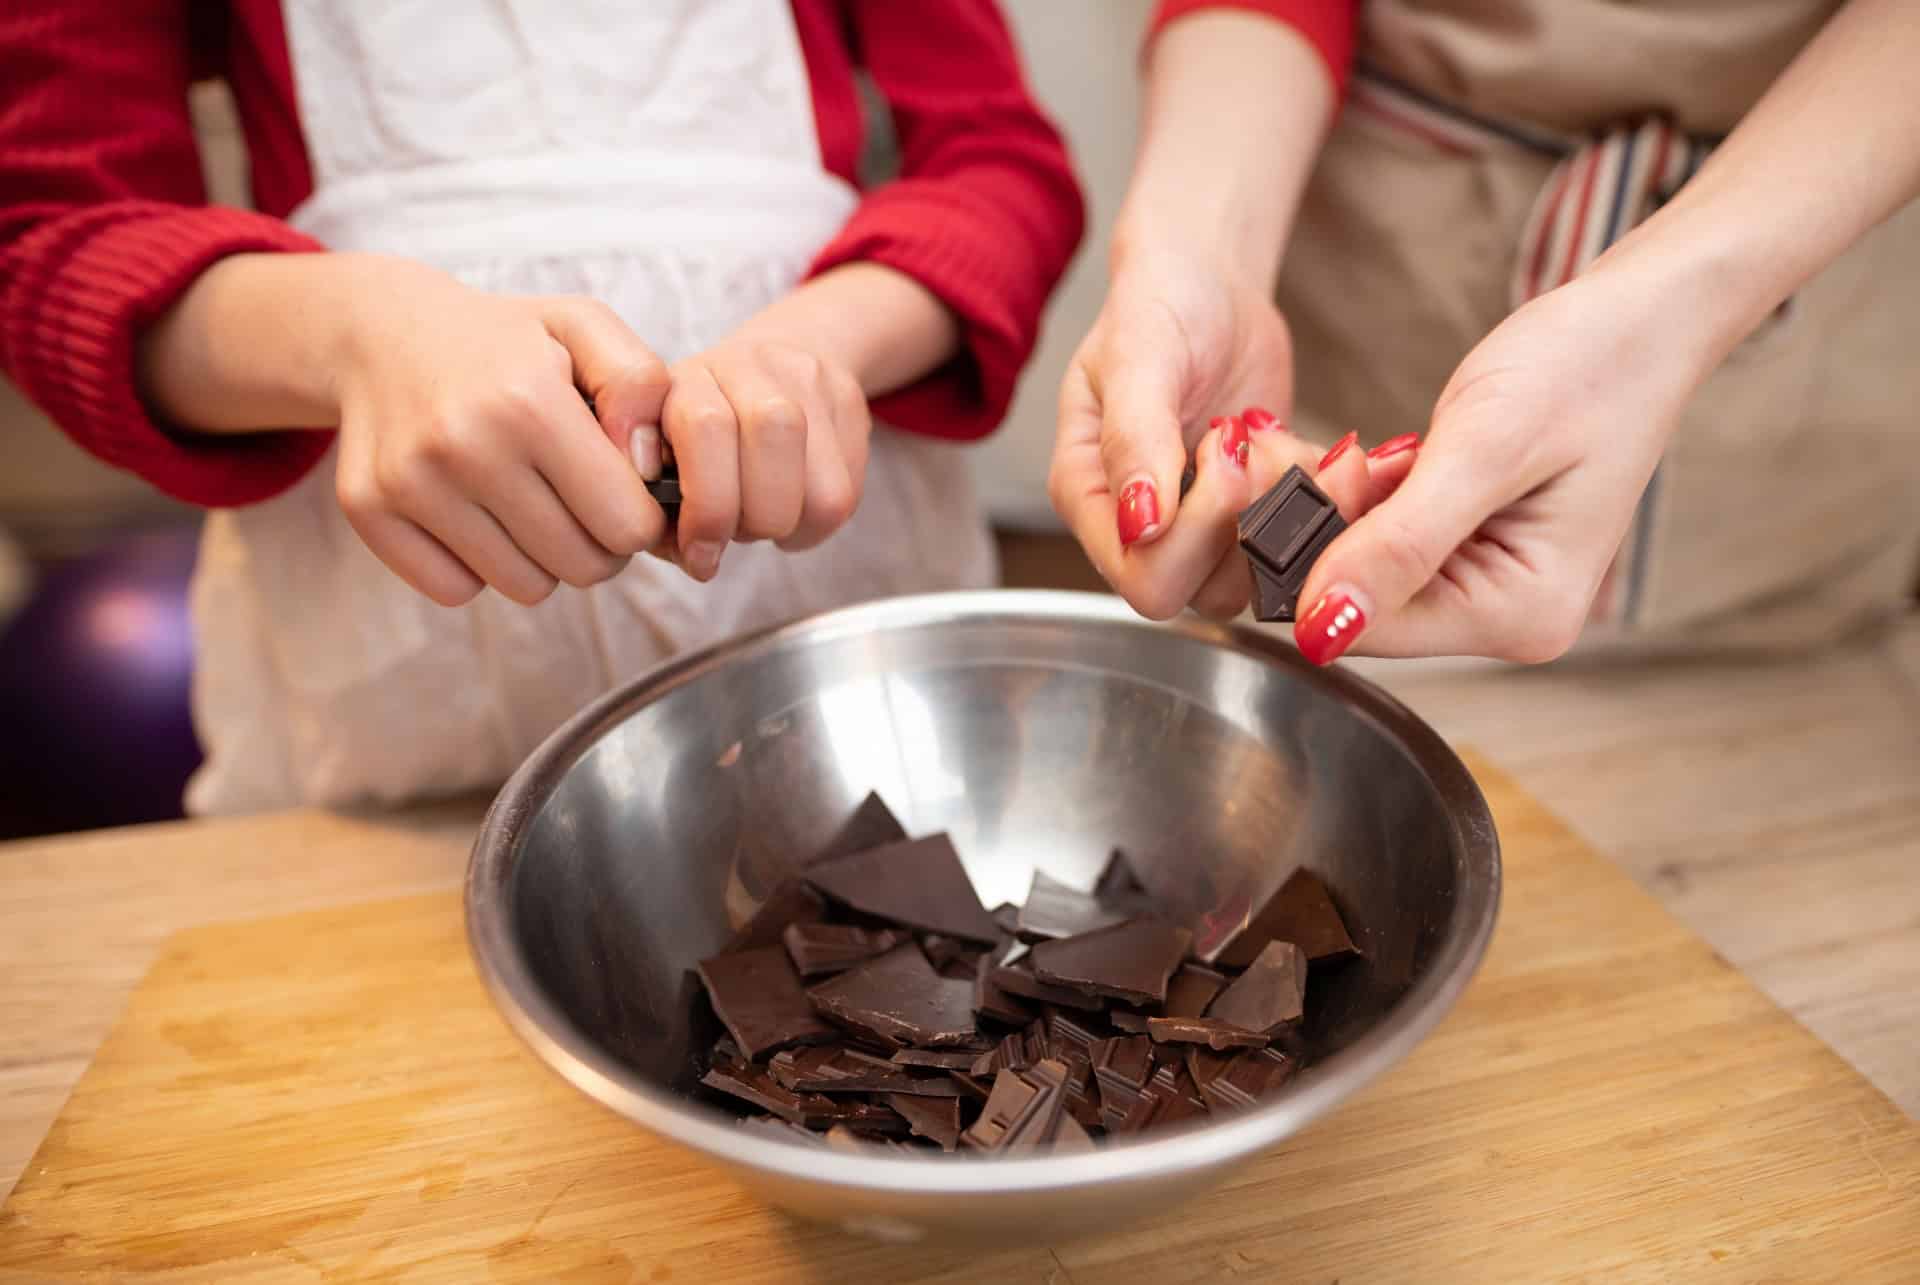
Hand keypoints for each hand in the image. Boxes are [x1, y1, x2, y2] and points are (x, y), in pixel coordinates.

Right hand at [329, 262, 668, 606]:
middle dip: (598, 544)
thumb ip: (641, 385)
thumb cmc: (505, 341)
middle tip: (582, 504)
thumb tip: (646, 466)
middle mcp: (464, 444)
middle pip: (582, 566)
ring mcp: (410, 481)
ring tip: (530, 504)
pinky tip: (476, 515)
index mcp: (530, 401)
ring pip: (524, 587)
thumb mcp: (586, 328)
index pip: (627, 525)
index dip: (640, 518)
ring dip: (541, 559)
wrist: (383, 332)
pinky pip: (457, 590)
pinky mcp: (369, 510)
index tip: (625, 495)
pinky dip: (476, 566)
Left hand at [654, 334, 870, 581]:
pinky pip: (848, 490)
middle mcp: (749, 365)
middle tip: (739, 532)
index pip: (705, 427)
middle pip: (771, 435)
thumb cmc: (701, 434)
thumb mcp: (663, 457)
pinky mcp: (848, 402)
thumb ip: (662, 506)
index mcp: (688, 378)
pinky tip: (795, 513)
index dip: (706, 505)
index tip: (700, 550)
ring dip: (792, 525)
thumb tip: (693, 556)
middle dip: (756, 516)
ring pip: (821, 480)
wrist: (771, 360)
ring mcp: (807, 380)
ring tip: (768, 523)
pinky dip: (818, 523)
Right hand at [1050, 243, 1327, 619]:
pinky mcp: (1256, 516)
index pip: (1143, 578)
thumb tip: (1140, 524)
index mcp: (1091, 497)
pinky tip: (1333, 452)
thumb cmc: (1158, 306)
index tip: (1218, 444)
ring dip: (1292, 511)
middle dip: (1250, 517)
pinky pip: (1303, 548)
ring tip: (1285, 437)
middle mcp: (1142, 528)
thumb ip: (1133, 439)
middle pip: (1203, 592)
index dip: (1197, 534)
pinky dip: (1330, 503)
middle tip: (1255, 438)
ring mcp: (1202, 529)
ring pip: (1259, 580)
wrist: (1208, 283)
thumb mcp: (1138, 357)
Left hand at [1291, 261, 1706, 663]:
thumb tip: (1320, 629)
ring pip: (1361, 565)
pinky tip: (1357, 454)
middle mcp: (1503, 616)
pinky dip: (1357, 495)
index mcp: (1519, 615)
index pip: (1369, 625)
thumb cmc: (1587, 368)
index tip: (1269, 482)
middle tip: (1277, 449)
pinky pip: (1383, 538)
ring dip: (1330, 504)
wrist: (1640, 320)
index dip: (1305, 560)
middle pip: (1361, 598)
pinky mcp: (1467, 550)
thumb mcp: (1484, 448)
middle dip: (1315, 526)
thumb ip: (1401, 544)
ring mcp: (1486, 585)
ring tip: (1316, 445)